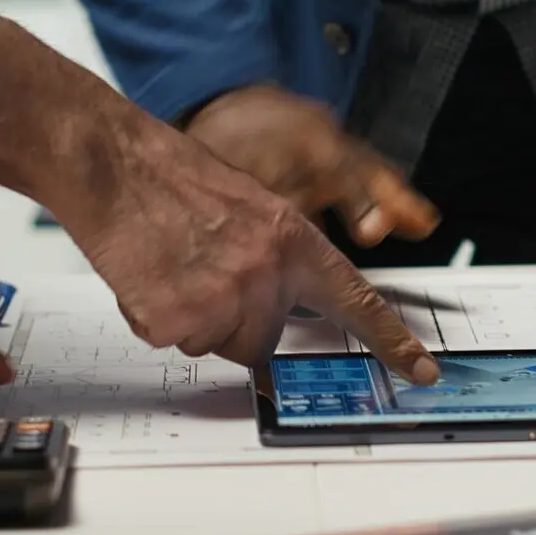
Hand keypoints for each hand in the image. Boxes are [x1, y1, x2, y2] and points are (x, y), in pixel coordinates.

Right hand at [0, 2, 437, 383]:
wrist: (112, 161)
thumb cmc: (171, 179)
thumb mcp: (246, 208)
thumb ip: (272, 259)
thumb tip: (272, 314)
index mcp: (292, 239)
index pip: (356, 301)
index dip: (392, 341)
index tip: (423, 373)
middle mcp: (266, 271)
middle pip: (262, 341)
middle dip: (231, 320)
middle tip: (198, 272)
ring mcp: (224, 297)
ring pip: (216, 345)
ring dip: (191, 318)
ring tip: (170, 266)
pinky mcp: (178, 318)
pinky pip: (174, 341)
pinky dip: (156, 317)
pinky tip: (147, 274)